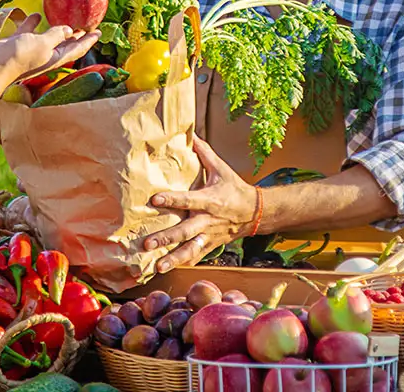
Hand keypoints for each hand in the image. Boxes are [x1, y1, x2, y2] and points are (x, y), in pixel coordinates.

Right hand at [0, 9, 98, 81]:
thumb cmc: (20, 56)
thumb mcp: (43, 44)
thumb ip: (56, 35)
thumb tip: (68, 30)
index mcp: (56, 57)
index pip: (77, 49)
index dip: (89, 41)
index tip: (99, 32)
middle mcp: (46, 55)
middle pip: (66, 44)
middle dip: (76, 35)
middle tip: (86, 25)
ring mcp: (32, 50)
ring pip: (48, 38)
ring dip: (56, 30)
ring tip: (65, 18)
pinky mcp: (18, 44)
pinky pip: (29, 32)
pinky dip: (34, 24)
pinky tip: (37, 15)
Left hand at [143, 139, 258, 272]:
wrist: (256, 212)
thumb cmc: (235, 188)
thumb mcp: (222, 169)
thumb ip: (205, 153)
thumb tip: (191, 134)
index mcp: (209, 200)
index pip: (187, 200)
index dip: (171, 199)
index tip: (154, 198)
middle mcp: (207, 220)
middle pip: (184, 231)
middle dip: (166, 238)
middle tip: (148, 244)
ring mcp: (209, 235)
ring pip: (190, 250)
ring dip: (173, 259)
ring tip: (157, 267)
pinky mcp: (211, 245)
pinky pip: (196, 256)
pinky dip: (183, 263)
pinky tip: (168, 270)